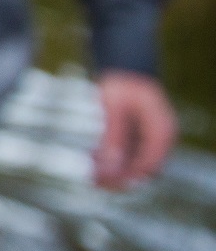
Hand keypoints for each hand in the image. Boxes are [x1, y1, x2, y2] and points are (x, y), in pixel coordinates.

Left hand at [93, 70, 175, 189]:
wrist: (124, 67)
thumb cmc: (122, 83)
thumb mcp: (115, 108)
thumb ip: (114, 135)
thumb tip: (111, 165)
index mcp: (161, 131)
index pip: (149, 164)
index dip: (127, 176)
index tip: (105, 182)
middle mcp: (159, 138)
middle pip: (143, 168)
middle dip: (119, 177)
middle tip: (93, 183)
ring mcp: (149, 138)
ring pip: (133, 163)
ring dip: (113, 171)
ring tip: (89, 176)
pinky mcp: (137, 136)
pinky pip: (126, 154)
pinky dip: (110, 159)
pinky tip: (91, 160)